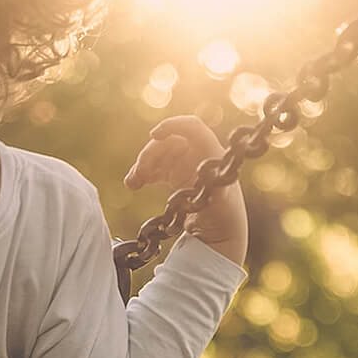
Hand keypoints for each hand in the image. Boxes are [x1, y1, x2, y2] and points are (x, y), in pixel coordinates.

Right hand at [125, 115, 247, 266]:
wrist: (220, 232)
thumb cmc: (225, 216)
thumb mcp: (221, 204)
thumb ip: (217, 191)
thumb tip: (211, 180)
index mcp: (211, 153)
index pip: (193, 127)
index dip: (173, 125)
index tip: (153, 135)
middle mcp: (198, 154)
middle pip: (169, 141)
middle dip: (151, 154)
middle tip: (139, 173)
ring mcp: (186, 164)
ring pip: (159, 154)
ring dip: (143, 164)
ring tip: (132, 183)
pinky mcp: (176, 176)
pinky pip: (156, 167)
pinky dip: (143, 173)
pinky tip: (133, 184)